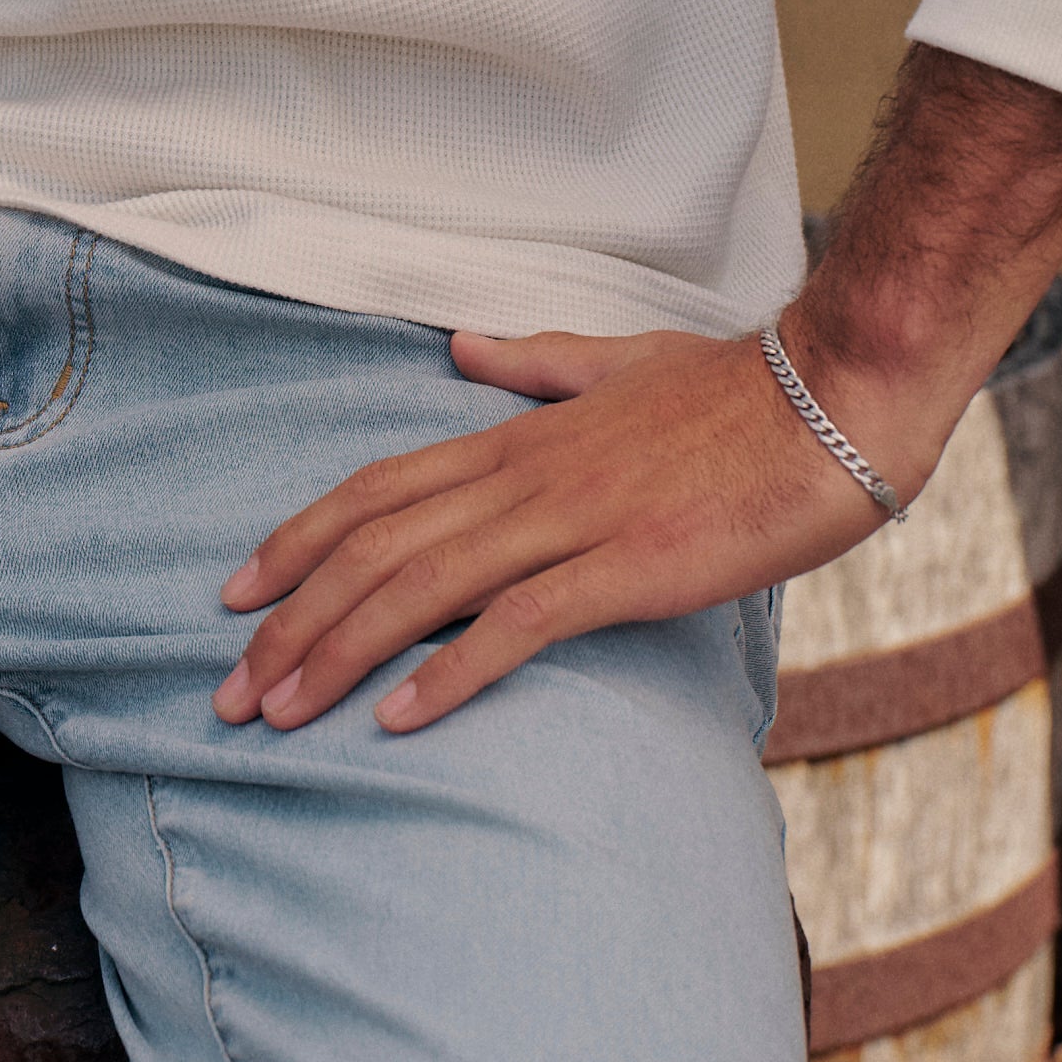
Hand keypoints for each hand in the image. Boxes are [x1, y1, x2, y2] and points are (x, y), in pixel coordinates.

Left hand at [211, 323, 903, 738]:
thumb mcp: (617, 363)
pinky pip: (518, 624)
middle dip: (290, 620)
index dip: (299, 541)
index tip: (236, 593)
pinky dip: (450, 670)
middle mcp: (523, 475)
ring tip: (279, 713)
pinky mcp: (627, 567)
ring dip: (340, 652)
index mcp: (516, 436)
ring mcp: (571, 520)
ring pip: (422, 585)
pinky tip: (400, 718)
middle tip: (228, 689)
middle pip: (375, 546)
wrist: (832, 396)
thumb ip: (534, 363)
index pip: (377, 489)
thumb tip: (460, 344)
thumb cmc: (736, 388)